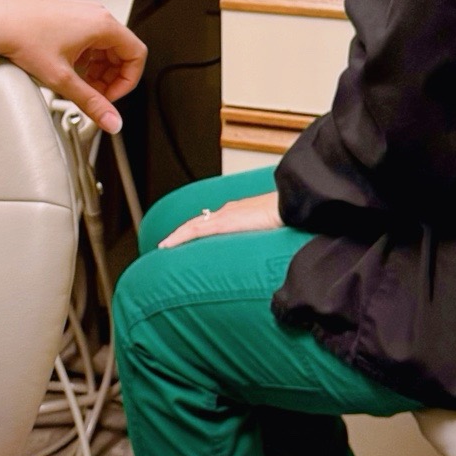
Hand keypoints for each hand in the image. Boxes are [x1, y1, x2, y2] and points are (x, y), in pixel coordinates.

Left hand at [0, 0, 145, 133]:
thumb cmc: (23, 36)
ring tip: (80, 86)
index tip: (111, 97)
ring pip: (106, 48)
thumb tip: (110, 120)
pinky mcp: (70, 18)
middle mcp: (96, 16)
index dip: (128, 82)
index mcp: (102, 25)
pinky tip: (69, 72)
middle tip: (95, 96)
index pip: (137, 55)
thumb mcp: (62, 78)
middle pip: (122, 53)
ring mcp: (83, 15)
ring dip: (98, 71)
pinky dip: (86, 60)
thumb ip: (91, 103)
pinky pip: (91, 42)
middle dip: (111, 80)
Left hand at [157, 191, 282, 248]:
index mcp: (237, 212)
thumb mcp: (273, 228)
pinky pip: (195, 230)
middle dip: (182, 234)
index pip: (211, 222)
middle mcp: (227, 211)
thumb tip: (266, 249)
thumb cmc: (288, 216)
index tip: (187, 240)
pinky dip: (179, 237)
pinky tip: (168, 246)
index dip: (196, 230)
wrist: (292, 205)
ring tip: (164, 247)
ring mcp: (224, 216)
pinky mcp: (223, 223)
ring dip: (177, 236)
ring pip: (191, 226)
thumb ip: (264, 235)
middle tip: (168, 245)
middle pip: (197, 223)